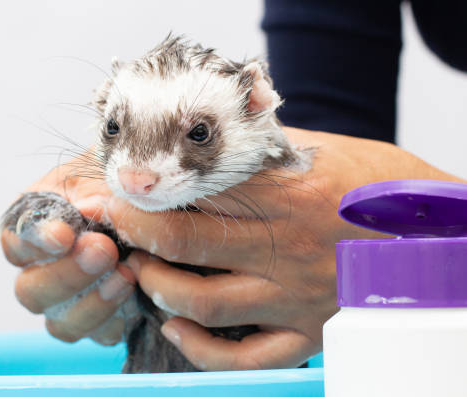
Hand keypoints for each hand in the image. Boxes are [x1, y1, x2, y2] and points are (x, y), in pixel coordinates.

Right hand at [0, 157, 135, 345]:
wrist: (153, 202)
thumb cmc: (119, 184)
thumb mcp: (104, 174)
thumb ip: (92, 193)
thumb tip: (89, 211)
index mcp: (33, 226)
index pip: (16, 240)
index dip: (36, 241)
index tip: (64, 236)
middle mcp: (41, 270)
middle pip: (30, 291)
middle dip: (66, 274)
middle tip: (103, 250)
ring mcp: (69, 301)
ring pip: (60, 323)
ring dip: (92, 303)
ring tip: (125, 274)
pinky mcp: (102, 321)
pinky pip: (100, 335)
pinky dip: (116, 319)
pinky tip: (134, 295)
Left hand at [93, 127, 463, 369]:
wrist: (443, 236)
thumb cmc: (383, 186)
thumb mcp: (326, 153)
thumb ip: (266, 152)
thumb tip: (212, 146)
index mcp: (288, 195)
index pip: (194, 194)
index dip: (144, 194)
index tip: (116, 191)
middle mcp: (287, 248)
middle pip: (187, 244)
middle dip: (136, 234)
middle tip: (114, 227)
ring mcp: (297, 297)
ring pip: (204, 303)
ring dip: (158, 288)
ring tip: (142, 272)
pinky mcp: (310, 333)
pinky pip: (245, 357)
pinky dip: (201, 349)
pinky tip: (177, 327)